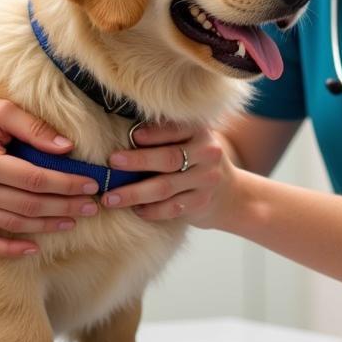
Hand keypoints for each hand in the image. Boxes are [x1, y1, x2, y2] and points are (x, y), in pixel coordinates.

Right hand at [0, 91, 100, 257]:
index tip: (90, 185)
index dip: (66, 184)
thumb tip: (67, 148)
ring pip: (13, 224)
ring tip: (72, 221)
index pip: (35, 180)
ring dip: (46, 226)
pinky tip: (33, 248)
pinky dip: (8, 249)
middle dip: (64, 207)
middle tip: (91, 206)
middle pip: (28, 205)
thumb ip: (33, 129)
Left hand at [99, 121, 235, 226]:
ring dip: (134, 193)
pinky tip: (134, 210)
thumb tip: (121, 133)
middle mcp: (207, 154)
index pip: (175, 130)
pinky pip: (171, 209)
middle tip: (112, 163)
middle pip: (168, 158)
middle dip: (137, 161)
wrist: (231, 194)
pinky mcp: (201, 203)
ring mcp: (206, 180)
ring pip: (165, 187)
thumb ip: (165, 135)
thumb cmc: (195, 159)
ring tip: (110, 198)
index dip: (153, 134)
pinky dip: (150, 210)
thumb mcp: (189, 140)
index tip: (130, 136)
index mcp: (200, 132)